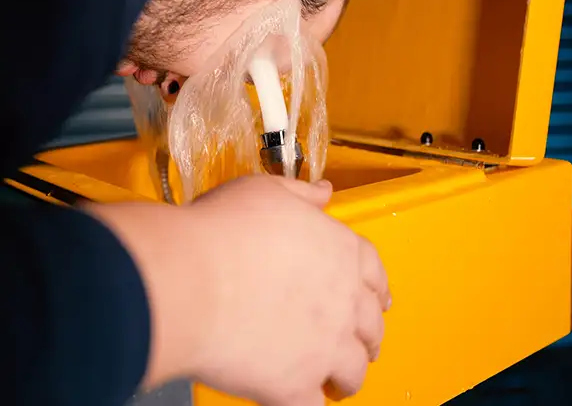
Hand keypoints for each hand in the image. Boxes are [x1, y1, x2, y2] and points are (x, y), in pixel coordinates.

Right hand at [85, 175, 389, 405]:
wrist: (190, 277)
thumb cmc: (223, 229)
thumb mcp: (268, 190)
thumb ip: (302, 192)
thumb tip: (324, 191)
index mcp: (340, 250)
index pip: (375, 271)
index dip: (378, 287)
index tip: (379, 298)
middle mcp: (343, 299)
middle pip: (372, 324)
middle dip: (369, 334)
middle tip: (362, 341)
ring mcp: (323, 344)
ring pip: (354, 369)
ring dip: (348, 374)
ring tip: (338, 378)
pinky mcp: (295, 383)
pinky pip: (316, 405)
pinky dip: (312, 403)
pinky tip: (305, 399)